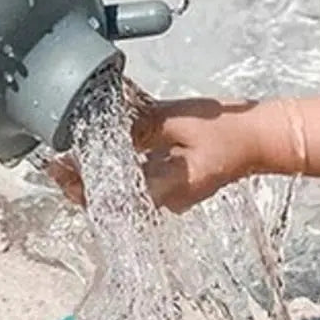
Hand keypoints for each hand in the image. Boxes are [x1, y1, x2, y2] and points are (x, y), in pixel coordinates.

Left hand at [50, 91, 290, 213]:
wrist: (262, 139)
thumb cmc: (229, 130)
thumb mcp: (181, 120)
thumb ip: (142, 124)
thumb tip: (107, 126)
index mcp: (166, 189)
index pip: (111, 199)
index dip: (79, 187)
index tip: (58, 167)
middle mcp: (165, 199)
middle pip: (112, 197)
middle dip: (82, 180)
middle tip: (57, 158)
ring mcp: (170, 194)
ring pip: (124, 188)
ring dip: (99, 173)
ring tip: (74, 151)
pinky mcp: (174, 183)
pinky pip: (139, 177)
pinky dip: (121, 164)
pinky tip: (108, 145)